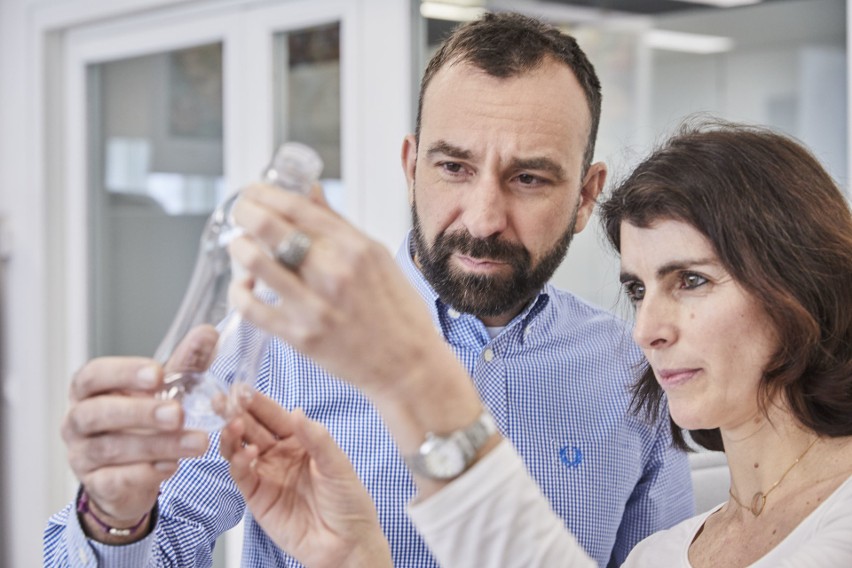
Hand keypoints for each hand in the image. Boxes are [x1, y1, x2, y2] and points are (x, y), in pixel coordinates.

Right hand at [61, 325, 216, 541]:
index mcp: (90, 391)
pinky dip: (145, 474)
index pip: (93, 375)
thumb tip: (209, 332)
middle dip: (140, 412)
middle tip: (178, 413)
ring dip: (158, 445)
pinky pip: (115, 479)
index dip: (122, 373)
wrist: (128, 476)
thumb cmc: (142, 423)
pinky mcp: (96, 485)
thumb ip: (185, 363)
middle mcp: (78, 421)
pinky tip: (172, 467)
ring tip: (197, 442)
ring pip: (112, 448)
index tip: (156, 374)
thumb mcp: (163, 391)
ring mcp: (82, 455)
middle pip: (98, 413)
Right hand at [221, 392, 391, 567]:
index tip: (242, 388)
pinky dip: (238, 462)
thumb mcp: (337, 464)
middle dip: (236, 413)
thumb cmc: (349, 502)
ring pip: (240, 449)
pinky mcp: (258, 498)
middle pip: (252, 428)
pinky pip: (242, 475)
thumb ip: (316, 438)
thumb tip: (297, 412)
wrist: (346, 545)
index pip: (274, 415)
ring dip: (233, 435)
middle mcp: (280, 454)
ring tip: (232, 424)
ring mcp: (267, 475)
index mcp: (300, 440)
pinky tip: (244, 453)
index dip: (258, 402)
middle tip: (223, 400)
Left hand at [228, 184, 460, 400]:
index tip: (253, 192)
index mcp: (356, 248)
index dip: (265, 193)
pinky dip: (239, 291)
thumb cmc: (398, 312)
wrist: (408, 366)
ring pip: (255, 262)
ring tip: (240, 247)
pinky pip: (252, 307)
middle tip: (241, 212)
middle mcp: (334, 272)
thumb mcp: (379, 258)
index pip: (297, 207)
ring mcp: (316, 305)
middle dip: (245, 212)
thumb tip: (310, 191)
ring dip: (239, 248)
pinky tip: (244, 286)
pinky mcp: (301, 336)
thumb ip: (339, 225)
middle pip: (270, 227)